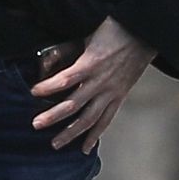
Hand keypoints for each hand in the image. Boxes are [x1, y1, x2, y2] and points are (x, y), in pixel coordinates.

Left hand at [30, 17, 155, 152]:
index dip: (48, 87)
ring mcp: (111, 92)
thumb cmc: (113, 31)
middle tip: (36, 125)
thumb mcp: (86, 36)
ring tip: (55, 144)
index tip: (32, 92)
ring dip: (71, 133)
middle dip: (54, 116)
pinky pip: (106, 120)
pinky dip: (95, 135)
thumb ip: (65, 50)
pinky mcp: (119, 97)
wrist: (145, 33)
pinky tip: (85, 148)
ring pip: (89, 118)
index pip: (65, 79)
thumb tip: (44, 63)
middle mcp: (101, 82)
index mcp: (91, 64)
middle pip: (74, 104)